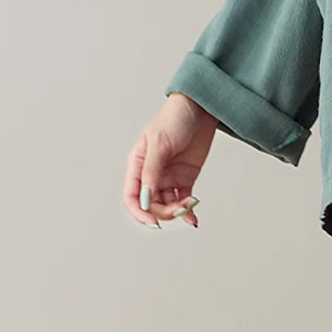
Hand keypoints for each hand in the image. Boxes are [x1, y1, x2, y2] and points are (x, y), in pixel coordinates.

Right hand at [124, 93, 217, 228]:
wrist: (199, 110)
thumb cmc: (174, 118)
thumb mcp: (158, 144)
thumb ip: (151, 172)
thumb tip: (145, 199)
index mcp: (138, 164)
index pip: (132, 197)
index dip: (140, 213)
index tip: (153, 222)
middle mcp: (151, 174)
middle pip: (151, 205)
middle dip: (164, 212)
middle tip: (179, 210)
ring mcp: (168, 178)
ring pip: (168, 206)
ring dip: (178, 212)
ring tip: (190, 206)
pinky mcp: (185, 180)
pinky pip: (183, 202)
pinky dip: (188, 211)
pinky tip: (193, 217)